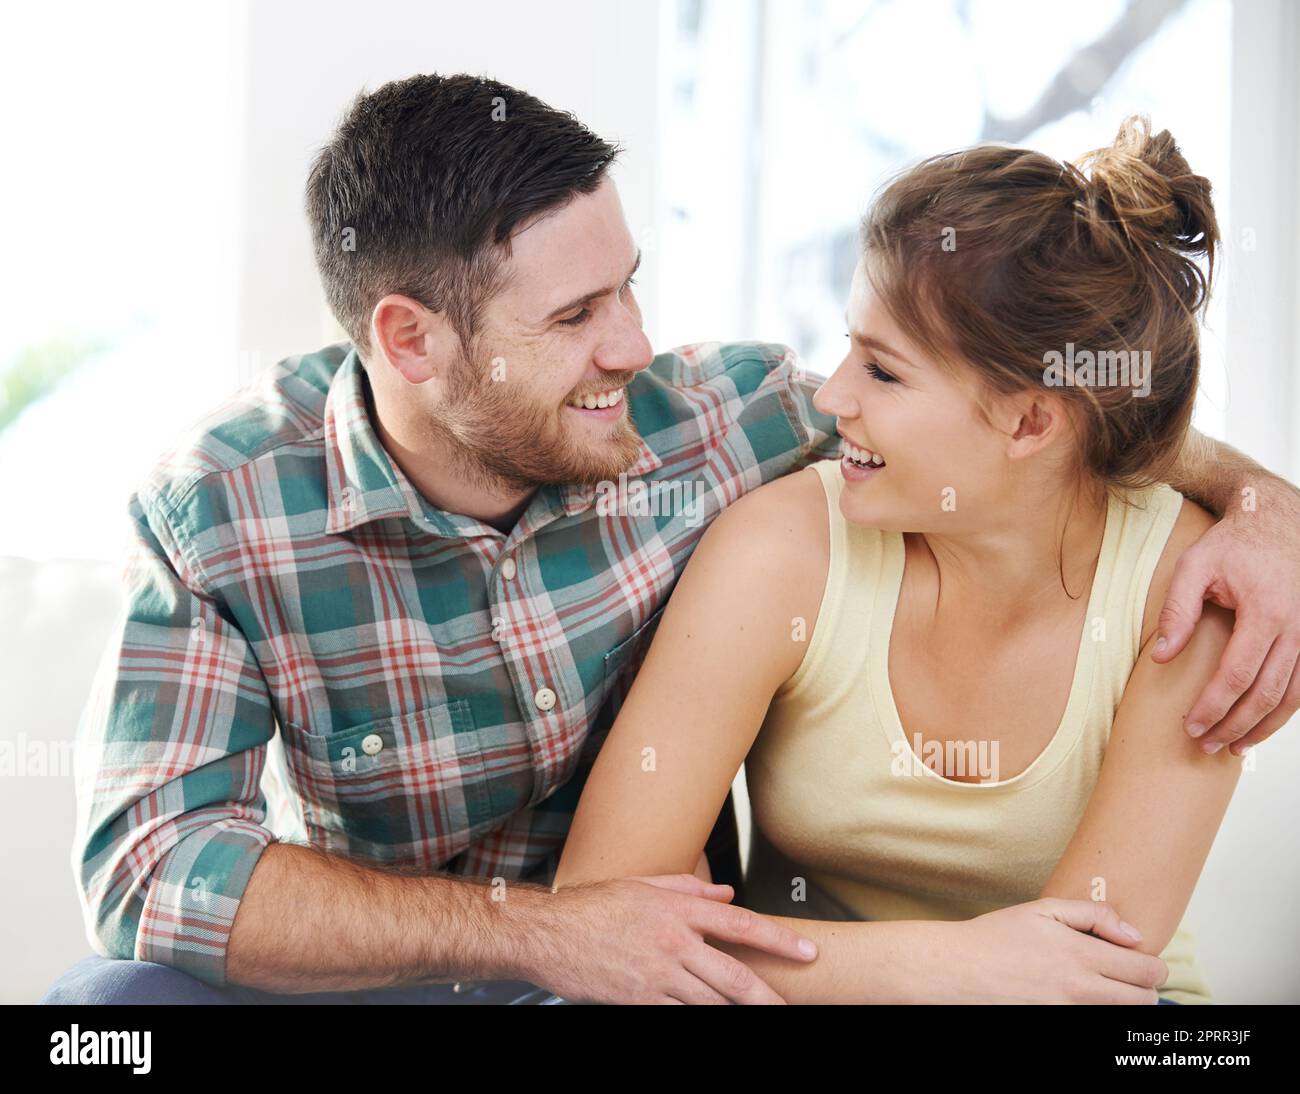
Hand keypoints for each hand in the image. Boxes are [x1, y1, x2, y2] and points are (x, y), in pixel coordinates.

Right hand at [530, 873, 816, 1003]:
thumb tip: (727, 895)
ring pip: (710, 1000)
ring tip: (755, 1013)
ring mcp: (657, 975)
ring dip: (735, 1010)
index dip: (778, 941)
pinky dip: (696, 1016)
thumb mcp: (643, 886)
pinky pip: (677, 1014)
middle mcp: (673, 943)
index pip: (740, 925)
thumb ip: (689, 890)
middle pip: (733, 975)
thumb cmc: (594, 906)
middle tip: (788, 1006)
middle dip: (767, 996)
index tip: (807, 951)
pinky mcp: (639, 1000)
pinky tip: (709, 1015)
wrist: (549, 933)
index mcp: (677, 911)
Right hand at [949, 899, 1167, 1003]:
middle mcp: (1080, 989)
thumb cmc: (998, 935)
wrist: (960, 969)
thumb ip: (1093, 915)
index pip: (1147, 972)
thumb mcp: (1044, 910)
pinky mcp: (1056, 1022)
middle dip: (1145, 987)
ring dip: (1123, 1002)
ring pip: (1122, 1015)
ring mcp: (1068, 1012)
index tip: (1143, 959)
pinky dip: (1097, 1010)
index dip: (1155, 966)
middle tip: (1127, 974)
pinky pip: (1094, 1021)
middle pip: (1144, 1001)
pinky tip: (1081, 996)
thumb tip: (1133, 934)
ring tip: (1105, 986)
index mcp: (1080, 955)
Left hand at [1153, 485, 1299, 754]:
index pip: (1237, 675)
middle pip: (1267, 693)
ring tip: (1232, 747)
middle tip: (1205, 745)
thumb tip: (1160, 658)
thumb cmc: (1232, 545)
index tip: (1190, 726)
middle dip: (1235, 725)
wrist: (1278, 522)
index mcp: (1266, 611)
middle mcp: (1299, 628)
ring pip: (1293, 696)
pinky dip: (1284, 710)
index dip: (1214, 706)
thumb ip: (1176, 611)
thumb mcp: (1194, 567)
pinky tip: (1260, 725)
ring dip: (1263, 726)